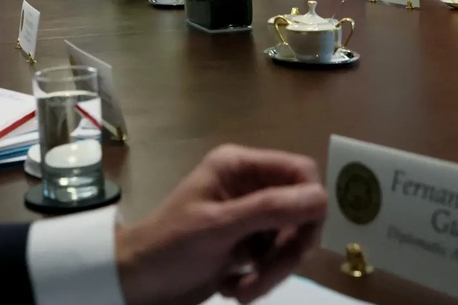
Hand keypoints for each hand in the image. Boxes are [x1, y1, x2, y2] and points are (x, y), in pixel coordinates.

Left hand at [115, 145, 326, 304]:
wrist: (137, 284)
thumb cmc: (170, 246)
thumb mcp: (219, 227)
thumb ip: (269, 209)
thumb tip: (321, 197)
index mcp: (239, 166)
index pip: (299, 171)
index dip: (309, 203)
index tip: (302, 238)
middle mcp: (249, 185)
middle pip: (300, 210)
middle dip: (288, 249)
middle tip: (266, 275)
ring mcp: (250, 216)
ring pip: (291, 240)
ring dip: (274, 270)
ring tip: (243, 290)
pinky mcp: (248, 245)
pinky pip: (277, 259)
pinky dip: (263, 278)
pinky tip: (235, 287)